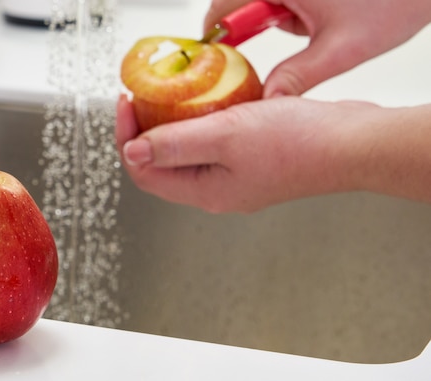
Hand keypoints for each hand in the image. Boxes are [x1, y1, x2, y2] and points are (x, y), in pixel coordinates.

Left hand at [116, 94, 391, 212]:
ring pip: (188, 150)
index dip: (127, 137)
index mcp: (205, 192)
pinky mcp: (252, 160)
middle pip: (163, 162)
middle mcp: (217, 189)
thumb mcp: (225, 137)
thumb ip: (176, 144)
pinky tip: (210, 100)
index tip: (126, 102)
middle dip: (147, 128)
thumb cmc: (299, 144)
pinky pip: (214, 141)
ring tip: (171, 94)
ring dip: (174, 122)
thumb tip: (133, 152)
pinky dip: (203, 120)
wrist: (352, 144)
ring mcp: (236, 176)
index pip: (145, 170)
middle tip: (144, 96)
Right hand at [204, 0, 430, 96]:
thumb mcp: (342, 49)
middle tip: (257, 59)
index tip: (216, 62)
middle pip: (235, 2)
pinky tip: (309, 20)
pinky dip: (283, 11)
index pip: (221, 8)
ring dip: (269, 20)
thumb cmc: (397, 0)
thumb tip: (268, 101)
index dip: (214, 38)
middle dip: (248, 30)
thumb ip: (297, 78)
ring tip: (306, 29)